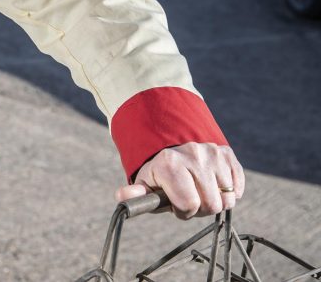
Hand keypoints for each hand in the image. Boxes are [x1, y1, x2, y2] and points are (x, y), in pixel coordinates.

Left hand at [115, 142, 244, 218]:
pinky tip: (214, 185)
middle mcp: (193, 155)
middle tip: (190, 198)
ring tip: (201, 191)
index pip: (188, 204)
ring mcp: (211, 153)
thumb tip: (123, 195)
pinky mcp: (226, 153)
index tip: (177, 205)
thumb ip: (135, 195)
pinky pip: (237, 187)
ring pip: (228, 199)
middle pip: (211, 205)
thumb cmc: (161, 175)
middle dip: (201, 209)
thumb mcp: (146, 184)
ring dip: (216, 201)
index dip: (183, 211)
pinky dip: (230, 192)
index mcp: (169, 163)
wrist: (174, 150)